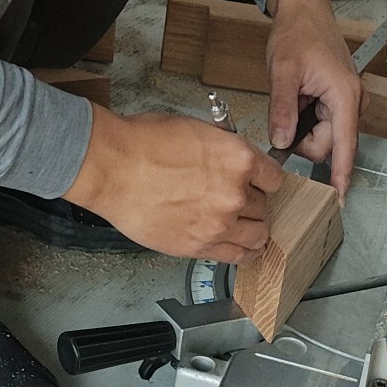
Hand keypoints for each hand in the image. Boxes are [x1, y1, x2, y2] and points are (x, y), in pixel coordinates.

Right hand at [63, 106, 284, 261]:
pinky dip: (245, 253)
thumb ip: (222, 150)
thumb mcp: (195, 130)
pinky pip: (237, 256)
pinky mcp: (201, 246)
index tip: (260, 184)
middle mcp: (235, 194)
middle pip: (264, 206)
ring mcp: (219, 224)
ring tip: (247, 228)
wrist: (113, 168)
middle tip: (240, 201)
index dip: (265, 180)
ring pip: (258, 235)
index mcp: (238, 159)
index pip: (274, 177)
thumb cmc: (143, 144)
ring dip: (254, 230)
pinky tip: (245, 249)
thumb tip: (231, 161)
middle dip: (254, 203)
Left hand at [264, 0, 361, 194]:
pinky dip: (304, 120)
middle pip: (327, 146)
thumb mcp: (283, 70)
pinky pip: (319, 125)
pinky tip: (297, 100)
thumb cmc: (298, 31)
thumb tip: (282, 142)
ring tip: (292, 99)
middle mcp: (351, 103)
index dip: (340, 178)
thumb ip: (283, 109)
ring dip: (302, 128)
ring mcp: (344, 103)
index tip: (337, 203)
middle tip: (284, 116)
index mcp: (344, 97)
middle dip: (303, 141)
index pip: (345, 149)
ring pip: (321, 137)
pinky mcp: (336, 102)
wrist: (304, 8)